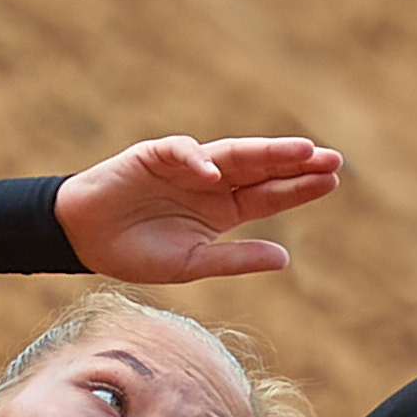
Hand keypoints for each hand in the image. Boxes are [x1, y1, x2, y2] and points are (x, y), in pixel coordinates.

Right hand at [54, 135, 343, 282]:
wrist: (83, 239)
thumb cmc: (136, 252)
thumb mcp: (192, 264)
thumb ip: (235, 259)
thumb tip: (285, 258)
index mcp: (223, 210)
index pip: (270, 195)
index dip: (300, 188)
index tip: (332, 181)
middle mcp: (211, 183)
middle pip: (261, 169)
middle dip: (296, 163)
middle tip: (333, 158)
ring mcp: (185, 167)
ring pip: (233, 154)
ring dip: (265, 152)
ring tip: (299, 151)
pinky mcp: (153, 156)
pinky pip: (179, 153)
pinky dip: (196, 160)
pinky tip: (216, 172)